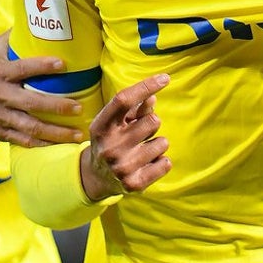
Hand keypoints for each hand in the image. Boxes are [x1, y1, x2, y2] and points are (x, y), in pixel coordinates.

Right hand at [0, 33, 84, 146]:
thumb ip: (10, 39)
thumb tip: (32, 18)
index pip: (22, 68)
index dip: (42, 65)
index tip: (63, 64)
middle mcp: (0, 95)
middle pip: (30, 102)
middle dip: (56, 106)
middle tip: (79, 107)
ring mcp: (0, 117)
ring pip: (31, 126)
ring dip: (56, 132)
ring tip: (77, 134)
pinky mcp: (1, 133)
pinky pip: (24, 141)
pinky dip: (43, 145)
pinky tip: (61, 146)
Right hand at [80, 73, 171, 200]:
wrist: (96, 177)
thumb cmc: (112, 140)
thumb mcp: (116, 122)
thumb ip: (134, 108)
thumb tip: (153, 97)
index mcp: (101, 126)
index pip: (123, 100)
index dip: (145, 86)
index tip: (165, 78)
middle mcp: (109, 147)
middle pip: (152, 121)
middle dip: (153, 124)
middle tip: (141, 133)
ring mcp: (121, 167)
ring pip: (163, 143)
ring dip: (157, 144)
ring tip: (142, 150)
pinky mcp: (134, 184)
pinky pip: (166, 163)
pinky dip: (162, 162)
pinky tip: (147, 164)